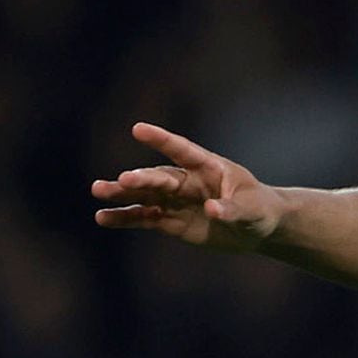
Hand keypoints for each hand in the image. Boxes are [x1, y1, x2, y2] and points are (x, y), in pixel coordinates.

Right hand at [91, 122, 289, 252]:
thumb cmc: (259, 210)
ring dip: (122, 194)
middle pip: (160, 178)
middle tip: (123, 180)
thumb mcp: (252, 210)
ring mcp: (175, 200)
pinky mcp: (169, 220)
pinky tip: (102, 217)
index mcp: (208, 167)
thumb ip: (233, 209)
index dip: (162, 140)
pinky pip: (143, 217)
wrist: (255, 228)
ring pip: (144, 195)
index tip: (138, 128)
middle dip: (142, 179)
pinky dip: (124, 218)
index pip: (183, 151)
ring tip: (98, 191)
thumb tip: (212, 209)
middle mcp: (187, 181)